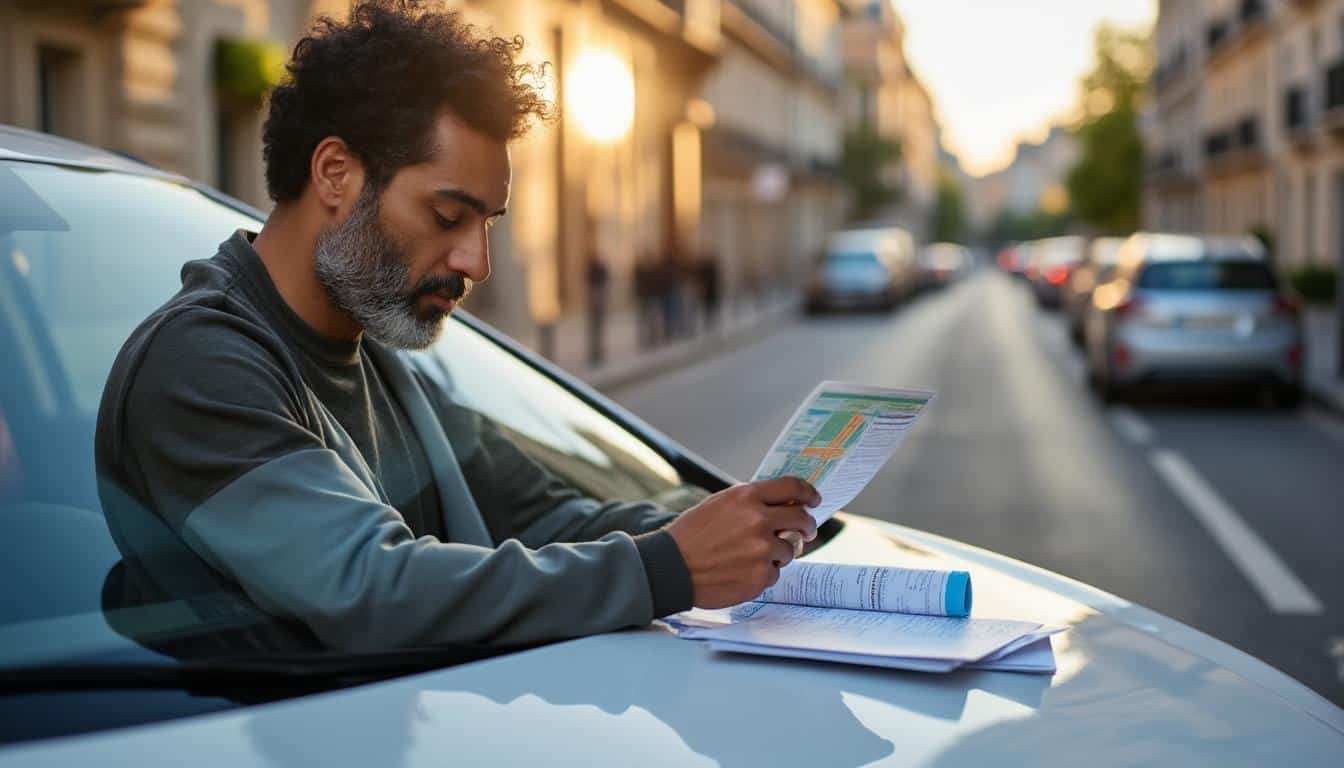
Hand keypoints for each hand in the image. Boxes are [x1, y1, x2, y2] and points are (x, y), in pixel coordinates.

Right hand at [665, 477, 819, 608]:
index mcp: (746, 497)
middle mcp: (758, 521)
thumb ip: (751, 502)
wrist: (671, 567)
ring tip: (750, 557)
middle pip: (801, 518)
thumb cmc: (692, 536)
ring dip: (777, 554)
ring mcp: (762, 550)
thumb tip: (784, 504)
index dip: (808, 493)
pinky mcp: (761, 576)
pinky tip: (741, 572)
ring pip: (789, 550)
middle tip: (806, 531)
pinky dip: (763, 573)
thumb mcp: (719, 505)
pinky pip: (775, 573)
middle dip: (807, 526)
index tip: (813, 499)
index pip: (792, 487)